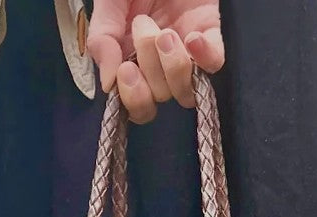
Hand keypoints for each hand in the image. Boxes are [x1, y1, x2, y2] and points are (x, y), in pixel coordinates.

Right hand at [87, 0, 223, 121]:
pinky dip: (204, 57)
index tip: (126, 70)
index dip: (134, 99)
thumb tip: (107, 85)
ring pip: (186, 91)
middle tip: (143, 27)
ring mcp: (186, 54)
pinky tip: (192, 37)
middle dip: (150, 68)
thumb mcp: (107, 5)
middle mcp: (160, 67)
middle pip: (160, 98)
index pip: (137, 107)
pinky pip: (214, 65)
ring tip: (166, 32)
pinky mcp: (209, 37)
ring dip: (174, 66)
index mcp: (132, 63)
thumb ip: (102, 40)